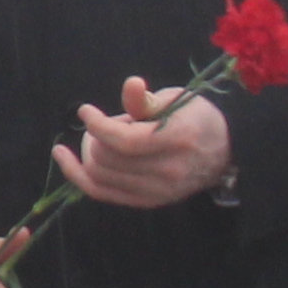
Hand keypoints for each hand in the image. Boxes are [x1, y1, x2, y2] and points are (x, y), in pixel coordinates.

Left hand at [56, 83, 230, 209]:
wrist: (223, 151)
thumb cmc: (195, 118)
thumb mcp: (176, 99)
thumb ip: (146, 100)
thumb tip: (131, 85)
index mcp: (178, 141)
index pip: (125, 141)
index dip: (98, 125)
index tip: (86, 110)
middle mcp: (168, 172)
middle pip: (108, 160)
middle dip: (95, 137)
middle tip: (105, 123)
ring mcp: (158, 192)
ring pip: (100, 177)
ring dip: (89, 154)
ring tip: (100, 138)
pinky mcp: (148, 201)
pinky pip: (102, 193)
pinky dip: (79, 176)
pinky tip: (65, 158)